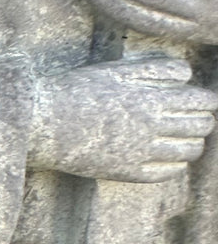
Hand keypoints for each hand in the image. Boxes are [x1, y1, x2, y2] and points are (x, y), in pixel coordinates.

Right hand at [29, 58, 217, 182]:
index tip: (205, 100)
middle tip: (196, 117)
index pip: (202, 102)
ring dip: (193, 143)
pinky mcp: (128, 172)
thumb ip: (155, 70)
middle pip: (200, 127)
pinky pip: (167, 172)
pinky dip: (176, 164)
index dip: (208, 101)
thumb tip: (187, 73)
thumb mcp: (115, 71)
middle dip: (203, 120)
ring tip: (185, 137)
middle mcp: (152, 128)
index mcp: (151, 99)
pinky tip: (169, 157)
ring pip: (189, 152)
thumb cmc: (76, 90)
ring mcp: (141, 152)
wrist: (42, 122)